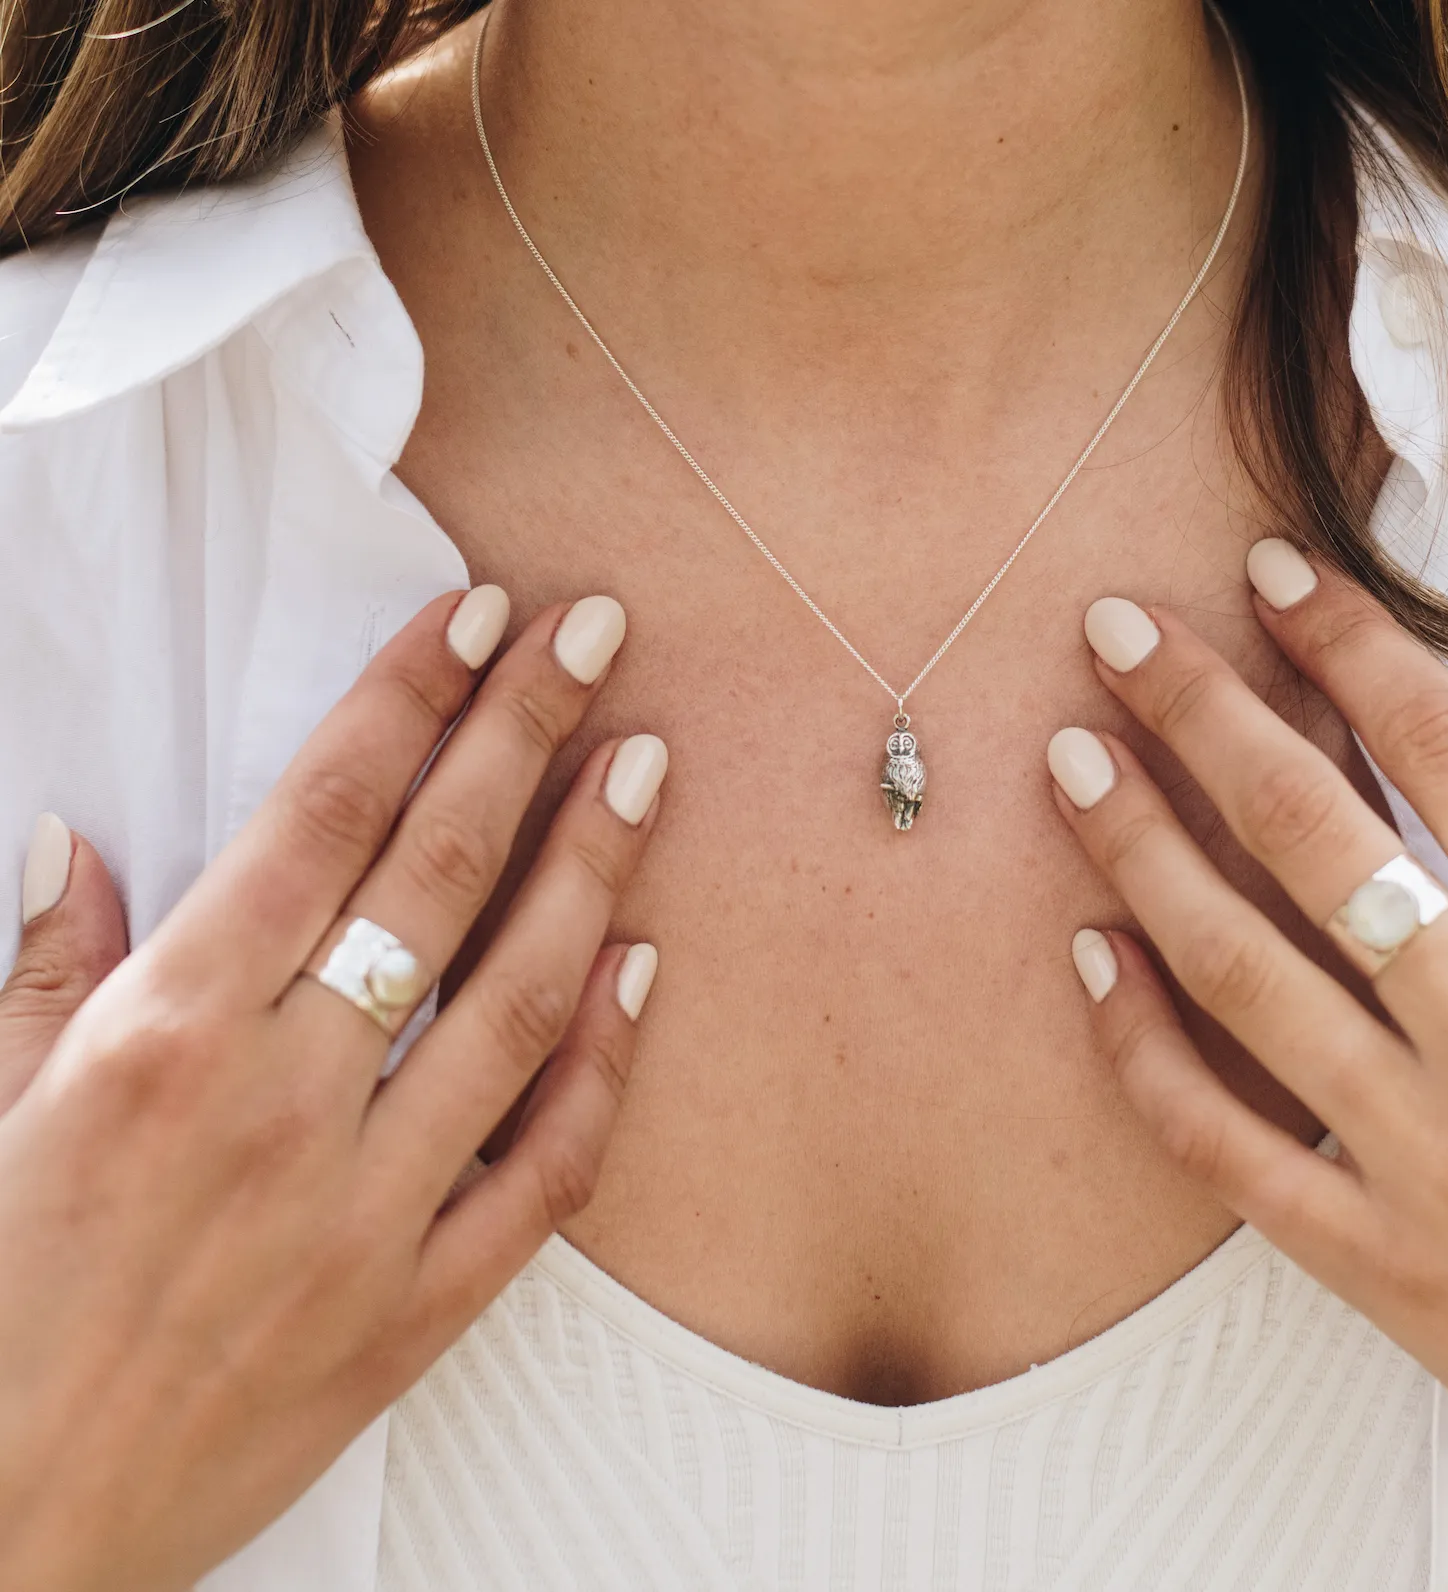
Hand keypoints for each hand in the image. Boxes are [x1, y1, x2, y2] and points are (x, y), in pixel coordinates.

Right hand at [0, 588, 665, 1591]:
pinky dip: (606, 1065)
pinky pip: (547, 1168)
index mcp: (164, 1036)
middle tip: (597, 633)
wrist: (10, 1538)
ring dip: (595, 866)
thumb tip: (78, 840)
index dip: (408, 699)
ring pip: (519, 999)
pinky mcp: (421, 1303)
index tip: (475, 616)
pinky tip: (645, 969)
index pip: (320, 817)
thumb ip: (49, 976)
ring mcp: (369, 1206)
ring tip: (646, 762)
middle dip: (524, 731)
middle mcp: (282, 1102)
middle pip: (439, 872)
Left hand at [1049, 542, 1447, 1557]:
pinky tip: (1085, 958)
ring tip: (1071, 762)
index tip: (1269, 571)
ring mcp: (1422, 1149)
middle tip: (1114, 632)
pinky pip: (1220, 1136)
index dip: (1347, 643)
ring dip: (1140, 851)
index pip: (1446, 747)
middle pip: (1309, 832)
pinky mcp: (1373, 1254)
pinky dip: (1140, 1046)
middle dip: (1201, 712)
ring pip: (1237, 967)